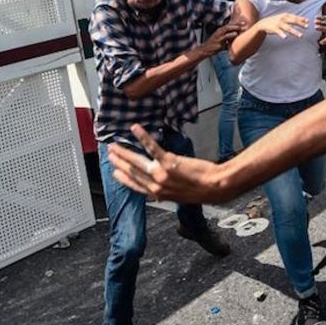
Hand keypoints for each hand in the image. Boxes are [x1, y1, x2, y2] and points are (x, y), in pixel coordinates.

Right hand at [107, 124, 227, 202]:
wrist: (215, 186)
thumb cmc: (203, 190)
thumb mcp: (180, 195)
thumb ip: (167, 191)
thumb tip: (159, 189)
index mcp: (159, 194)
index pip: (135, 185)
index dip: (124, 179)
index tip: (115, 173)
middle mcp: (156, 185)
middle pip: (132, 172)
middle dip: (119, 163)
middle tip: (110, 155)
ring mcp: (161, 173)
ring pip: (137, 160)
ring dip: (124, 152)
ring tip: (114, 146)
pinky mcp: (169, 161)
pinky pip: (151, 147)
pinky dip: (142, 136)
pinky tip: (135, 129)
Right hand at [201, 22, 243, 56]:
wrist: (205, 50)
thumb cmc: (214, 46)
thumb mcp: (222, 42)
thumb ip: (228, 40)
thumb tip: (236, 43)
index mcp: (220, 31)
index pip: (229, 25)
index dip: (236, 23)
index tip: (244, 22)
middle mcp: (219, 31)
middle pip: (229, 25)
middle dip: (237, 24)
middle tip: (244, 23)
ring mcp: (218, 36)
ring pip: (227, 29)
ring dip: (234, 27)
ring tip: (241, 27)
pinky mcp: (218, 41)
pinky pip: (225, 37)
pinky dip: (230, 34)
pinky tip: (235, 34)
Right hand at [260, 12, 307, 38]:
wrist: (263, 23)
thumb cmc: (276, 21)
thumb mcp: (283, 17)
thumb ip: (292, 18)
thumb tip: (304, 20)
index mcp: (285, 15)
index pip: (295, 17)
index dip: (301, 19)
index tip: (308, 22)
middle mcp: (283, 19)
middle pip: (293, 21)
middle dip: (300, 24)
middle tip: (307, 27)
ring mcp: (278, 24)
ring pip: (288, 28)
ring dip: (295, 32)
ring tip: (301, 36)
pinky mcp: (274, 29)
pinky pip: (279, 32)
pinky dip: (282, 34)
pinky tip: (285, 37)